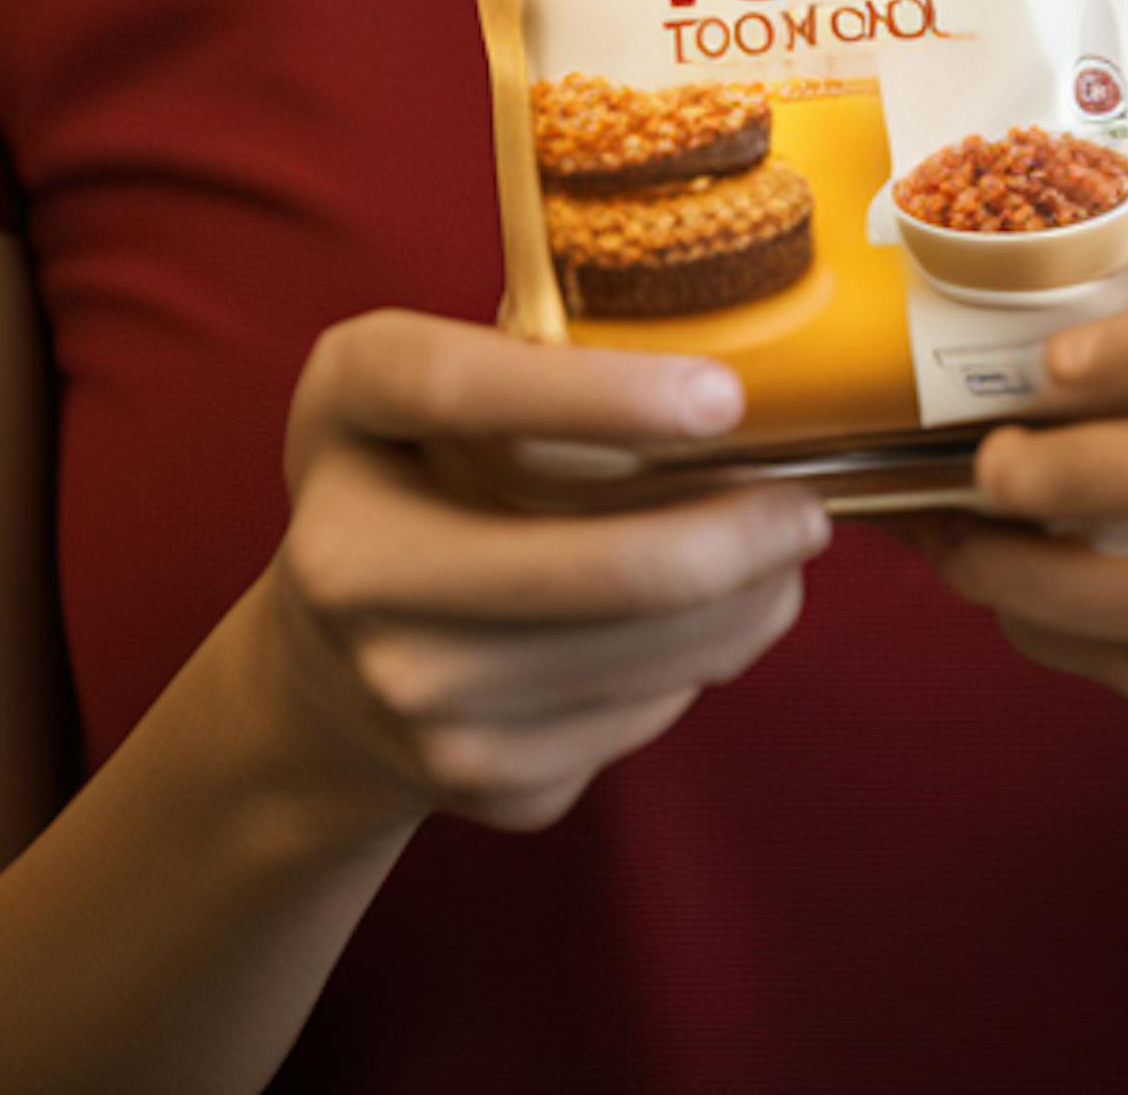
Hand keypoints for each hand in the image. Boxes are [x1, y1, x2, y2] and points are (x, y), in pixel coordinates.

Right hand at [246, 313, 830, 839]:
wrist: (320, 679)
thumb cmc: (404, 483)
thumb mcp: (408, 386)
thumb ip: (517, 350)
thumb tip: (720, 368)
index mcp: (345, 414)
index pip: (464, 391)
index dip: (602, 395)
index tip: (726, 397)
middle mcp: (353, 564)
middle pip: (599, 568)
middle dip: (742, 536)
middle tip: (808, 505)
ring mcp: (410, 691)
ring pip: (640, 657)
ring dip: (748, 606)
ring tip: (784, 559)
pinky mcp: (471, 778)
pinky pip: (634, 719)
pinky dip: (698, 668)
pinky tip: (710, 626)